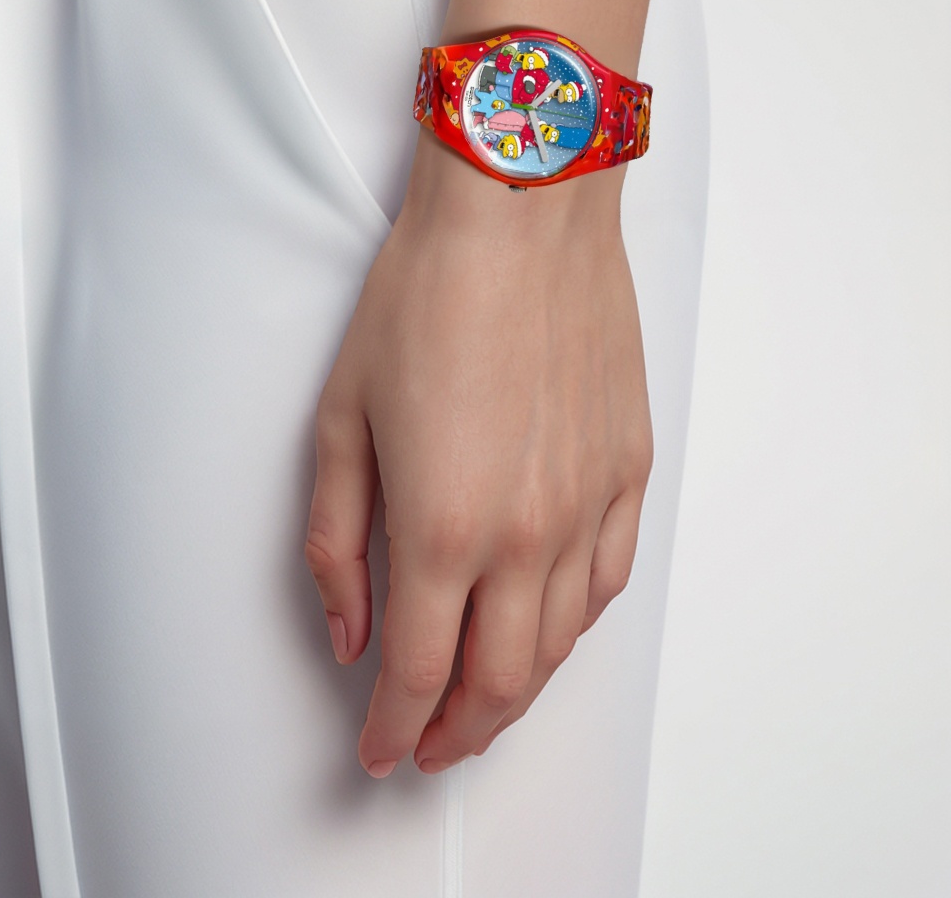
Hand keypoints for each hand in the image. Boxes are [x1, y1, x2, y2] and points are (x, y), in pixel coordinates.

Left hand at [304, 129, 653, 776]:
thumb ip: (337, 540)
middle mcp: (527, 533)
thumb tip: (348, 630)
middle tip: (426, 745)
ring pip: (560, 646)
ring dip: (516, 693)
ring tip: (480, 703)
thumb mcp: (340, 419)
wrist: (520, 215)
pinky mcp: (628, 470)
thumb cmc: (424, 299)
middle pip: (498, 683)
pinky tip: (546, 629)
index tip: (376, 750)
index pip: (417, 671)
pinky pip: (608, 583)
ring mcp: (589, 505)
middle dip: (456, 733)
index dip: (391, 726)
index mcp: (443, 524)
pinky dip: (572, 629)